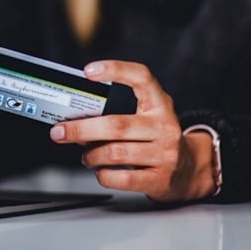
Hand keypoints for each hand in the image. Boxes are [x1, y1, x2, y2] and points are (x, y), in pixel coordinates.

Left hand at [49, 60, 215, 201]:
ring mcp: (165, 154)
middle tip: (60, 132)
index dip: (116, 70)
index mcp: (160, 104)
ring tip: (86, 156)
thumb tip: (74, 120)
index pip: (142, 77)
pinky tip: (101, 171)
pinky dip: (103, 175)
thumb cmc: (156, 139)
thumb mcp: (145, 118)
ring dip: (91, 155)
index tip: (88, 71)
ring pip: (115, 152)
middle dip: (81, 129)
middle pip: (116, 125)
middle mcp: (165, 127)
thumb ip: (116, 114)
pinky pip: (122, 178)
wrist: (190, 170)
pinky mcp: (160, 179)